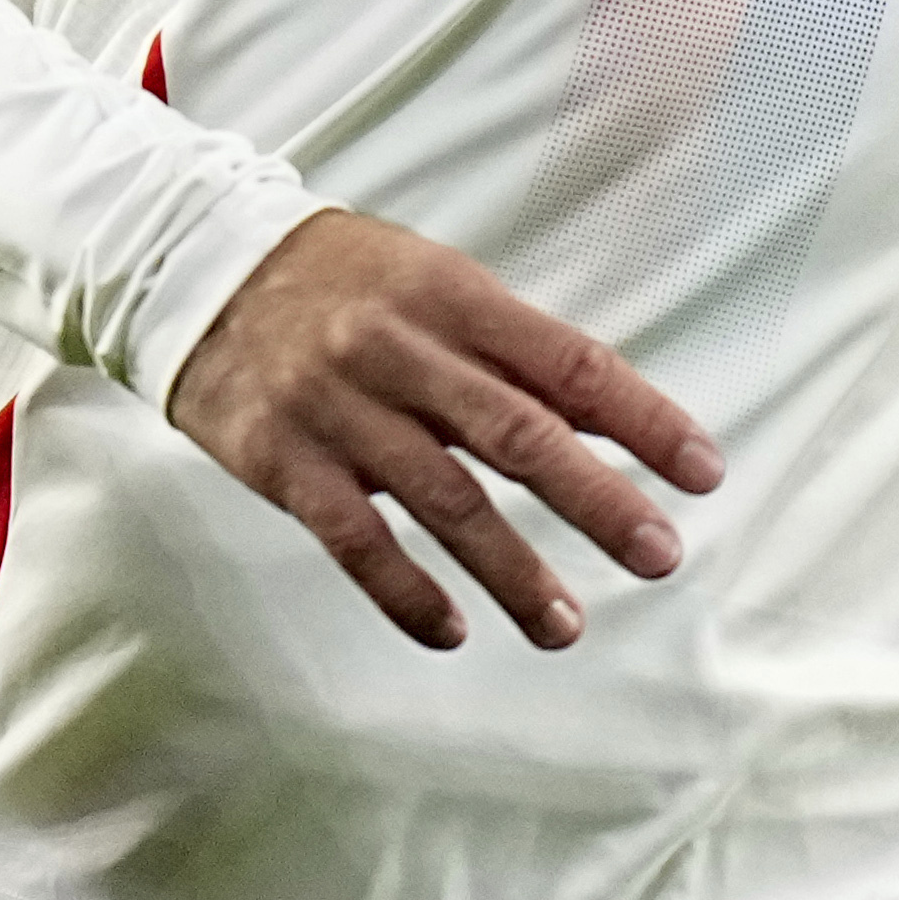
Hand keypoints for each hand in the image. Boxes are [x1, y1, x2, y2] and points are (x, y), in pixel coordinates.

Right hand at [161, 209, 722, 652]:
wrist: (196, 268)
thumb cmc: (340, 280)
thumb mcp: (430, 280)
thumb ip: (508, 349)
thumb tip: (605, 421)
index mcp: (452, 293)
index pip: (568, 363)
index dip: (643, 419)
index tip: (702, 471)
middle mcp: (400, 349)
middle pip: (518, 435)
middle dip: (598, 501)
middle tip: (660, 555)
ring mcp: (339, 408)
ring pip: (445, 500)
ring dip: (514, 570)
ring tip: (568, 626)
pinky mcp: (283, 461)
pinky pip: (356, 540)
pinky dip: (408, 592)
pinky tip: (454, 631)